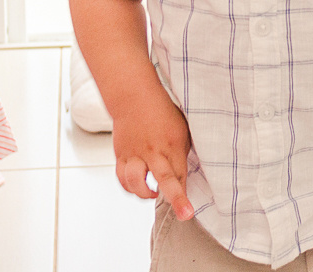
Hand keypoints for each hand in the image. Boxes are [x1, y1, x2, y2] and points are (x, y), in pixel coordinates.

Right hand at [112, 91, 194, 219]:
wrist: (134, 98)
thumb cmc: (162, 112)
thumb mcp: (182, 128)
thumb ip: (183, 151)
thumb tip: (186, 174)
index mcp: (173, 143)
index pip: (181, 172)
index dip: (185, 192)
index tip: (189, 210)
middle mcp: (154, 150)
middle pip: (164, 178)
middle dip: (176, 198)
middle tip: (184, 214)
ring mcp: (136, 153)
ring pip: (136, 181)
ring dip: (145, 194)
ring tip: (153, 193)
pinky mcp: (122, 155)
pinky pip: (122, 178)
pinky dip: (130, 187)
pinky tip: (138, 187)